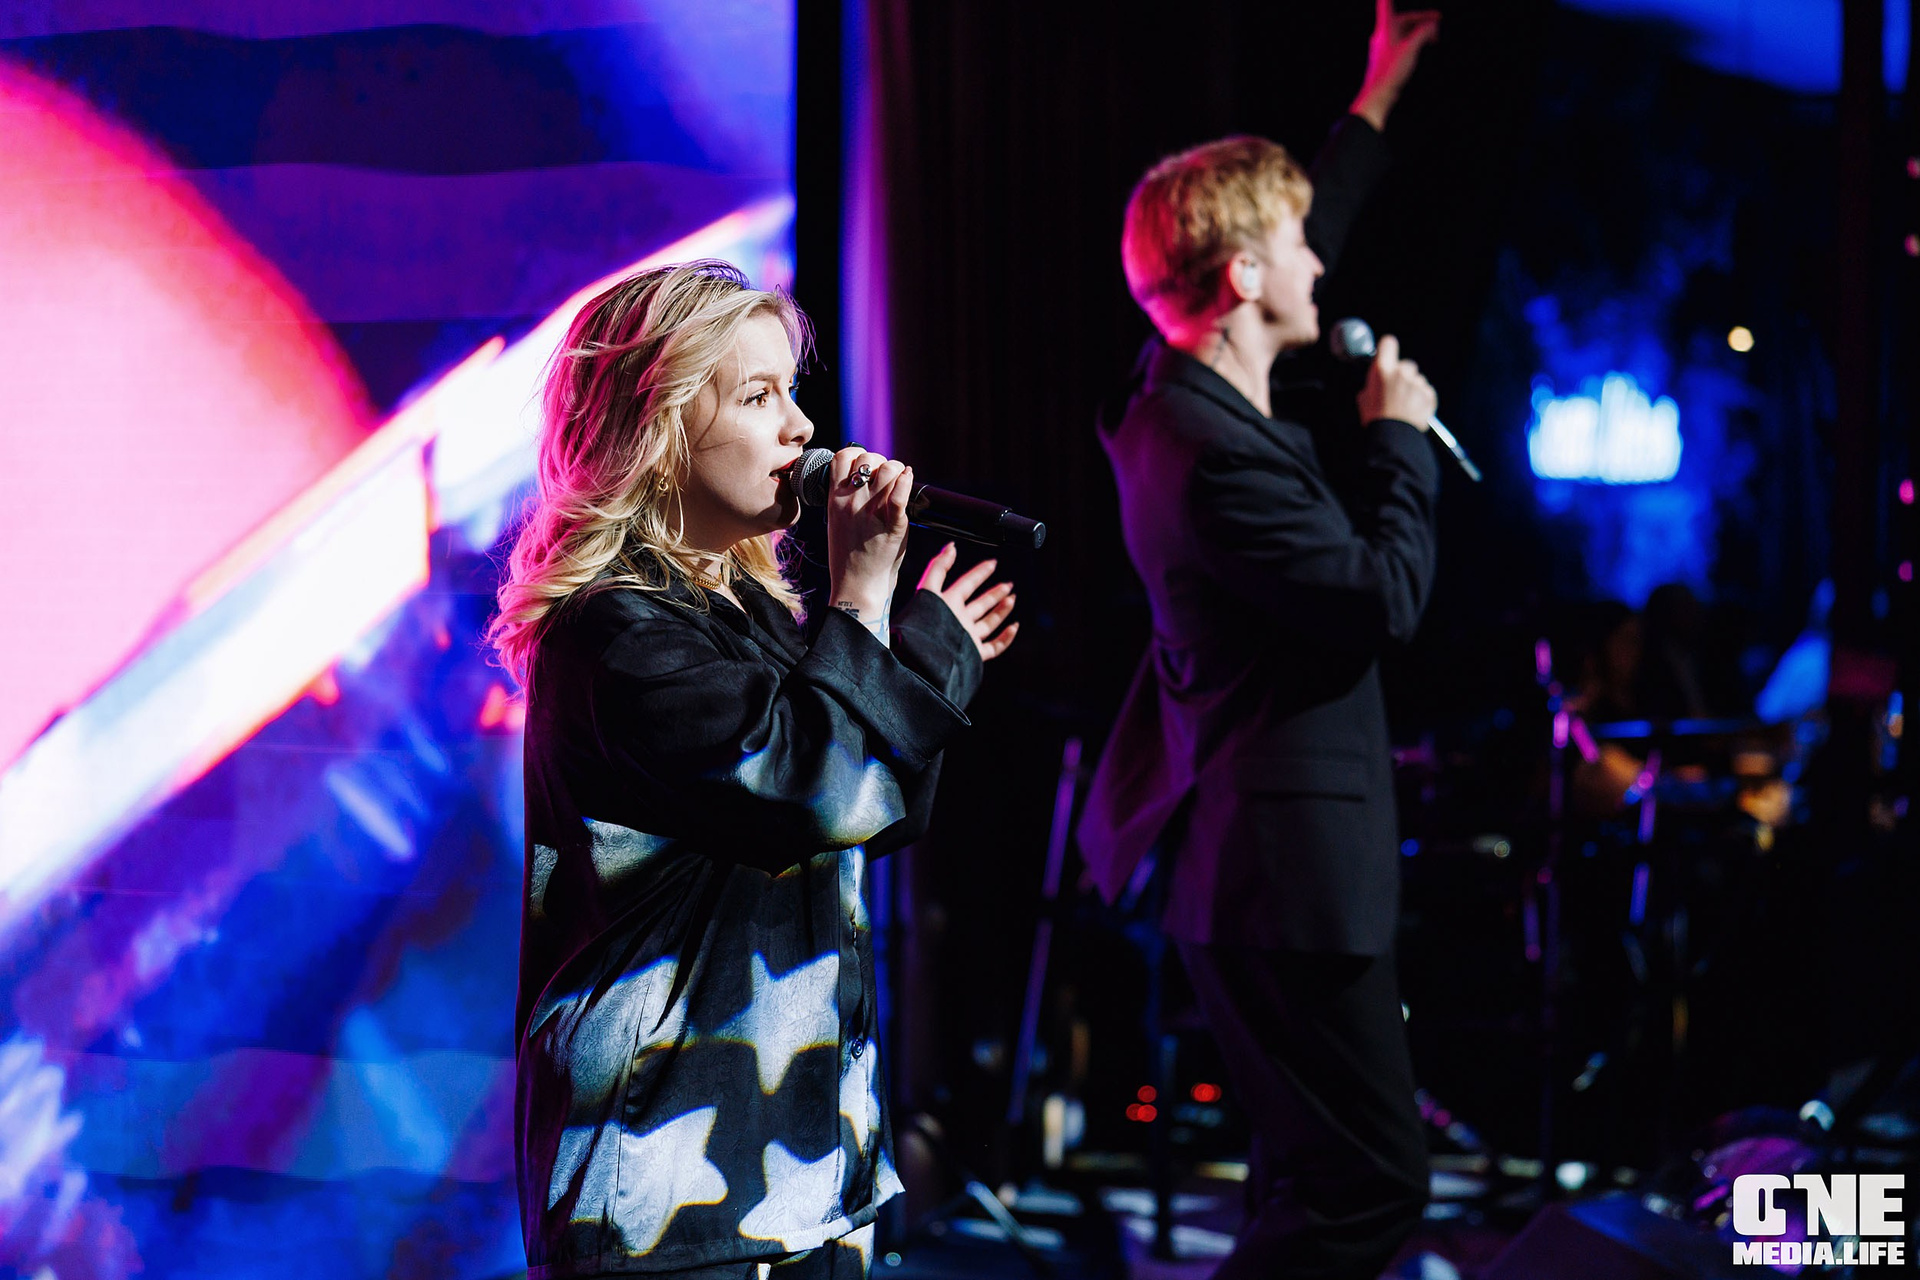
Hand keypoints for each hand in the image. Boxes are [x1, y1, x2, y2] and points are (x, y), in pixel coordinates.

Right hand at [826, 445, 910, 620]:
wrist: (857, 585)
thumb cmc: (849, 556)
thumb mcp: (837, 521)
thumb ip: (845, 498)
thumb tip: (861, 475)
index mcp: (834, 500)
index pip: (843, 457)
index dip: (857, 456)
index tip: (866, 468)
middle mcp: (851, 502)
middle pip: (868, 458)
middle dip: (880, 462)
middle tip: (885, 478)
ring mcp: (872, 512)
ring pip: (888, 468)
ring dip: (896, 471)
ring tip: (898, 483)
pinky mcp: (893, 524)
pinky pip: (900, 494)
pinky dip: (907, 480)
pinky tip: (909, 477)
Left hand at [917, 542, 1018, 660]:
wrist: (920, 658)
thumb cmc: (922, 625)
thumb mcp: (928, 589)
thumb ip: (939, 567)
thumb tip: (951, 546)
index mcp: (947, 604)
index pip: (966, 584)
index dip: (979, 572)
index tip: (993, 563)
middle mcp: (958, 620)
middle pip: (980, 604)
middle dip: (994, 593)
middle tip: (1008, 584)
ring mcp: (966, 637)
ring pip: (988, 623)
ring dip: (1001, 610)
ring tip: (1012, 599)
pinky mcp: (973, 653)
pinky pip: (994, 646)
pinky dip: (1006, 638)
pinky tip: (1013, 626)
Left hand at [1350, 0, 1439, 130]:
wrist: (1377, 94)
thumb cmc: (1391, 71)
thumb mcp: (1411, 48)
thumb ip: (1423, 32)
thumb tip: (1432, 24)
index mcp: (1385, 28)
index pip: (1385, 2)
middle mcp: (1382, 35)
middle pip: (1403, 19)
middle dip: (1421, 19)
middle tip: (1438, 21)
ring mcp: (1384, 46)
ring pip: (1404, 32)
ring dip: (1419, 32)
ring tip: (1434, 38)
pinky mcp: (1387, 57)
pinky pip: (1402, 43)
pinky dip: (1414, 41)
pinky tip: (1422, 48)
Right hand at [1356, 333, 1437, 427]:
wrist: (1394, 438)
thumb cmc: (1376, 420)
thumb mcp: (1364, 398)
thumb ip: (1372, 384)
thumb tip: (1375, 382)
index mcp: (1383, 370)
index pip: (1388, 343)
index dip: (1387, 348)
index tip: (1387, 354)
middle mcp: (1402, 373)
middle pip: (1405, 364)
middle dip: (1402, 374)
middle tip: (1395, 389)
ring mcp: (1417, 384)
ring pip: (1417, 379)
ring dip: (1412, 388)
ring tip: (1404, 405)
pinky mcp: (1429, 395)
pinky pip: (1426, 391)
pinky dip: (1421, 398)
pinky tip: (1413, 410)